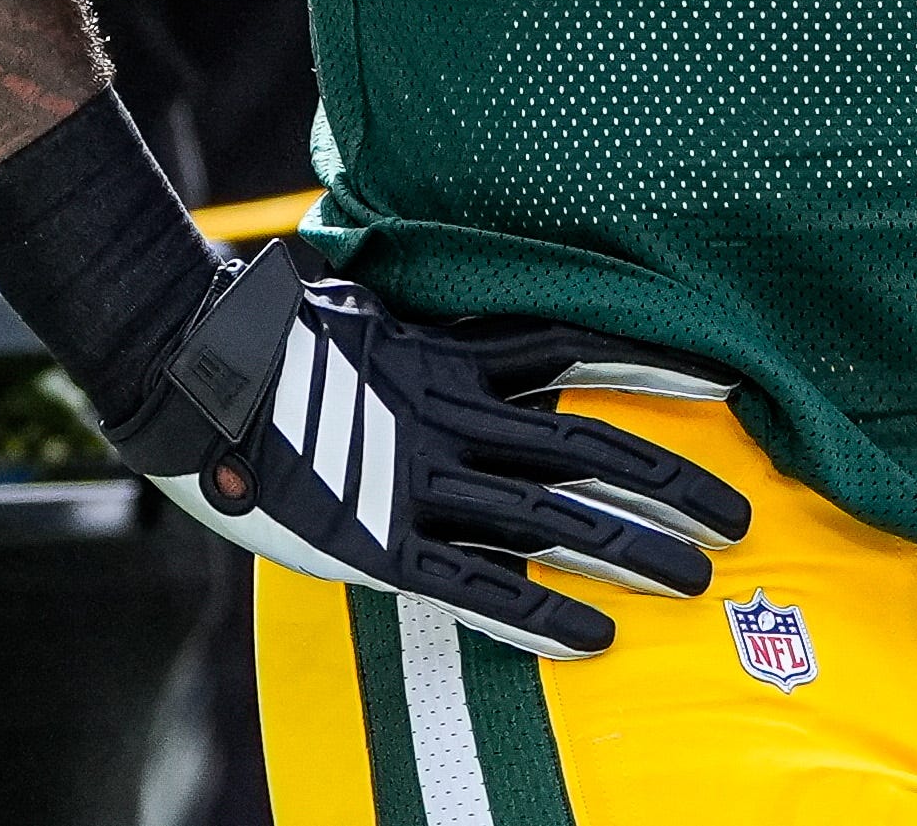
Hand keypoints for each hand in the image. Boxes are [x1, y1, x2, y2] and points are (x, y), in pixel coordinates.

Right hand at [115, 239, 753, 658]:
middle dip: (669, 481)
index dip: (650, 360)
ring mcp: (415, 481)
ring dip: (629, 548)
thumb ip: (404, 311)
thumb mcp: (348, 303)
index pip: (572, 350)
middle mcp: (448, 417)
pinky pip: (473, 586)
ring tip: (697, 576)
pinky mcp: (378, 545)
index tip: (723, 375)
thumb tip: (421, 279)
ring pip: (549, 519)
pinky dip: (537, 613)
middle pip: (586, 448)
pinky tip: (594, 638)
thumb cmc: (254, 332)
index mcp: (444, 356)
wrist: (176, 370)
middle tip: (740, 515)